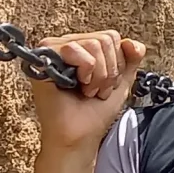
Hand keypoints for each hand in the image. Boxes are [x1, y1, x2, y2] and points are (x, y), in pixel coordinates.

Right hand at [29, 33, 144, 152]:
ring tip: (86, 90)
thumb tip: (131, 42)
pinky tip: (75, 86)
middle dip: (108, 71)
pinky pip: (74, 49)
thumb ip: (131, 58)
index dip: (116, 63)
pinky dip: (85, 71)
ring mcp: (52, 52)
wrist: (80, 136)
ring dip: (98, 75)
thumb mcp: (121, 81)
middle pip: (104, 39)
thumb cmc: (94, 112)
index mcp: (83, 48)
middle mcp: (66, 46)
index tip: (106, 84)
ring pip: (93, 44)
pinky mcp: (42, 61)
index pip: (111, 36)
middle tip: (95, 90)